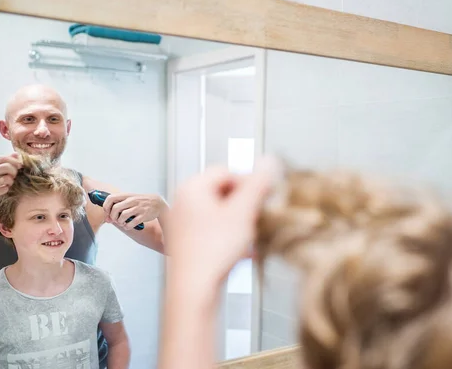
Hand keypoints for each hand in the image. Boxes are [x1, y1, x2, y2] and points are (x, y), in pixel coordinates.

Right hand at [0, 153, 22, 198]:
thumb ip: (5, 161)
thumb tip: (16, 154)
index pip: (3, 158)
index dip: (14, 161)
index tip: (20, 165)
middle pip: (6, 167)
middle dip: (14, 171)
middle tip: (14, 175)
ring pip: (6, 178)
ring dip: (10, 181)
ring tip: (8, 183)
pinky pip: (4, 189)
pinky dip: (6, 189)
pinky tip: (3, 189)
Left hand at [103, 193, 166, 229]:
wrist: (158, 203)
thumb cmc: (141, 202)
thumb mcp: (130, 200)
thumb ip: (119, 207)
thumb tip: (107, 219)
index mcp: (127, 196)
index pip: (111, 198)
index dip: (106, 206)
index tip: (107, 212)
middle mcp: (132, 201)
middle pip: (115, 208)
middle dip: (112, 216)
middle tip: (115, 219)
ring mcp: (138, 208)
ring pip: (123, 216)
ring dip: (120, 222)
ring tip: (122, 222)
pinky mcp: (143, 215)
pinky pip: (131, 223)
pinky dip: (127, 226)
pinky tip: (128, 225)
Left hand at [165, 157, 276, 285]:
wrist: (193, 289)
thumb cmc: (213, 251)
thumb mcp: (243, 212)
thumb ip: (258, 184)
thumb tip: (270, 161)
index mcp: (192, 187)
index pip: (227, 171)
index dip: (249, 184)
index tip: (263, 198)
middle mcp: (182, 201)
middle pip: (222, 191)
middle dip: (244, 204)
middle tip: (257, 218)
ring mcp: (181, 223)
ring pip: (218, 212)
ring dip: (239, 221)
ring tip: (250, 236)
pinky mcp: (185, 242)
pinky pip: (212, 230)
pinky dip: (229, 236)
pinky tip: (244, 251)